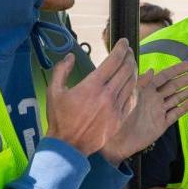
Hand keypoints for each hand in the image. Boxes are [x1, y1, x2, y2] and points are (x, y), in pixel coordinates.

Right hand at [46, 39, 136, 156]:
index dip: (121, 48)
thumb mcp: (53, 91)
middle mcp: (107, 95)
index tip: (123, 42)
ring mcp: (115, 108)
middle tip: (128, 50)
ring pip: (132, 83)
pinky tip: (131, 83)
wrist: (68, 146)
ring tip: (131, 63)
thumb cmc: (59, 118)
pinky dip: (134, 87)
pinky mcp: (120, 119)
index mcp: (92, 86)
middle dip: (129, 56)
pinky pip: (132, 99)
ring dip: (133, 70)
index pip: (114, 61)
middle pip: (126, 69)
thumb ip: (61, 70)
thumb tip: (69, 56)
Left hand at [100, 61, 187, 164]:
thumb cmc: (117, 117)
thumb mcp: (129, 96)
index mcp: (145, 89)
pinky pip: (176, 113)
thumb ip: (141, 83)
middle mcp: (154, 98)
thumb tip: (153, 70)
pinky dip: (185, 107)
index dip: (176, 70)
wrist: (116, 141)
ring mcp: (159, 111)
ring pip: (177, 98)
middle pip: (174, 86)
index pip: (164, 76)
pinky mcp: (161, 124)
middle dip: (187, 79)